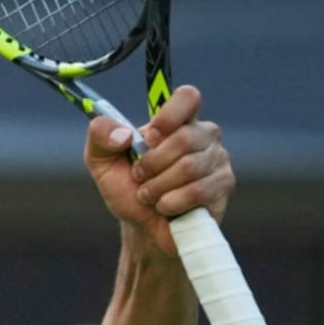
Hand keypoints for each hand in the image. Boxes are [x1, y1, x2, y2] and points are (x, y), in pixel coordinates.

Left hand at [83, 86, 233, 257]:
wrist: (141, 227)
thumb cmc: (126, 188)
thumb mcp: (101, 160)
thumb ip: (100, 135)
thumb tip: (123, 134)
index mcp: (176, 121)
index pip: (187, 97)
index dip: (169, 115)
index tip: (149, 137)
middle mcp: (202, 134)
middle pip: (184, 138)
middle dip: (152, 163)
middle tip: (139, 176)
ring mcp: (217, 158)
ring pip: (190, 166)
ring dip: (158, 186)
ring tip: (148, 194)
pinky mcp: (223, 184)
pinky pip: (199, 190)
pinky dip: (172, 202)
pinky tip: (165, 207)